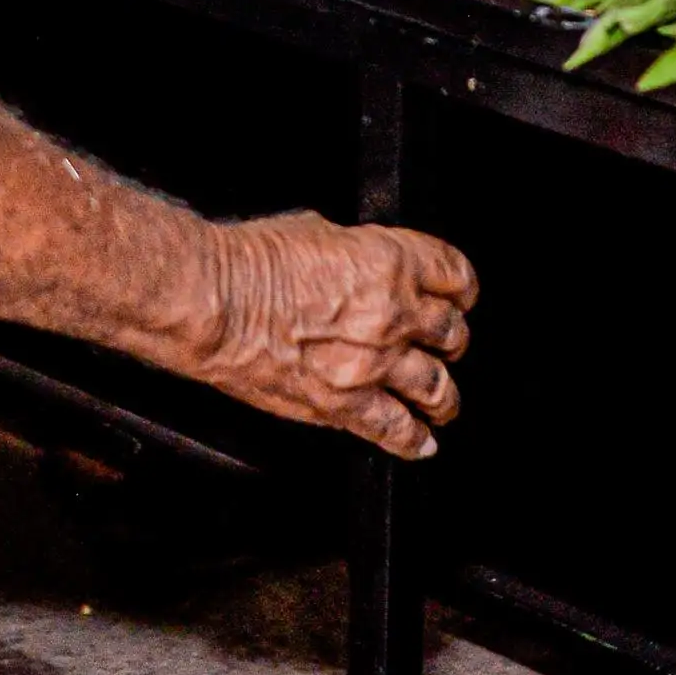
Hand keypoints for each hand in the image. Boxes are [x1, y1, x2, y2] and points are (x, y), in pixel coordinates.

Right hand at [187, 216, 477, 460]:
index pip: (455, 274)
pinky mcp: (344, 405)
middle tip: (446, 345)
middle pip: (451, 332)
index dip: (461, 287)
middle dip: (451, 338)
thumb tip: (366, 263)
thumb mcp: (319, 230)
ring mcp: (372, 364)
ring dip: (445, 395)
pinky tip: (422, 443)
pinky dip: (414, 440)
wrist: (214, 305)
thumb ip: (358, 252)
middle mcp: (392, 314)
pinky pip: (396, 430)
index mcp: (390, 261)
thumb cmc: (250, 261)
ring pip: (437, 387)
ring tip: (444, 402)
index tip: (459, 296)